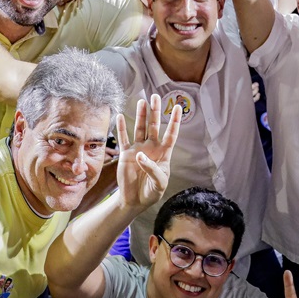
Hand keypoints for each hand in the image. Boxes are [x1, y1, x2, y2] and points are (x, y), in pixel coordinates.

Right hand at [114, 94, 180, 211]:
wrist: (135, 200)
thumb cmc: (151, 192)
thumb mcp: (159, 184)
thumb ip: (153, 170)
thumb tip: (140, 156)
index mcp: (163, 154)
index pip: (170, 134)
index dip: (174, 121)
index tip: (178, 107)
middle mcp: (151, 148)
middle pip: (154, 126)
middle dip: (155, 111)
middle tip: (155, 96)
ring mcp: (138, 149)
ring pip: (139, 128)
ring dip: (140, 115)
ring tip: (142, 101)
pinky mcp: (126, 154)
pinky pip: (123, 138)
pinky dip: (121, 128)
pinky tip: (119, 116)